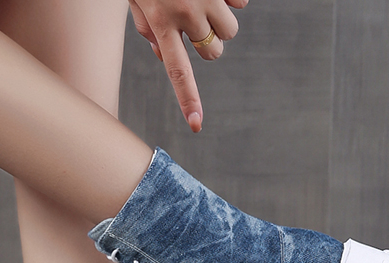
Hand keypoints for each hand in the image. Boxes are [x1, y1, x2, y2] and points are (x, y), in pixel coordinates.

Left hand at [128, 0, 247, 131]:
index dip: (188, 100)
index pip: (178, 72)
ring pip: (229, 31)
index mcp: (162, 22)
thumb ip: (147, 27)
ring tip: (205, 1)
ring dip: (222, 21)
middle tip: (194, 21)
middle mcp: (186, 12)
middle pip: (213, 52)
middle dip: (208, 43)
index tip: (196, 124)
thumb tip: (162, 56)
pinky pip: (242, 3)